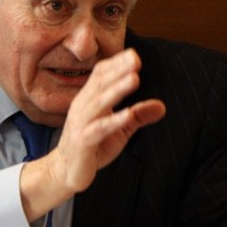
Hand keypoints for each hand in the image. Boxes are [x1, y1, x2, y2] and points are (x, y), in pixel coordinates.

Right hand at [20, 48, 165, 220]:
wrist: (65, 171)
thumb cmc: (92, 146)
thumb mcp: (120, 130)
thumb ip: (138, 116)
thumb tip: (162, 106)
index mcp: (89, 99)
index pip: (100, 74)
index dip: (116, 64)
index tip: (134, 55)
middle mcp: (82, 106)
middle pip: (100, 82)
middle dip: (118, 69)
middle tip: (136, 59)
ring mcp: (81, 123)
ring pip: (100, 102)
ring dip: (117, 89)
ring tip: (134, 78)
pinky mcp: (83, 141)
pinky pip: (100, 128)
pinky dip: (114, 119)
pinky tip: (128, 114)